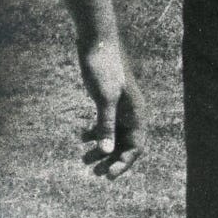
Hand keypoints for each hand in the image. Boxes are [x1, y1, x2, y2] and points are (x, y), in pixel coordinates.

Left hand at [76, 37, 143, 179]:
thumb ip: (105, 123)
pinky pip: (104, 124)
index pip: (136, 147)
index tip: (109, 175)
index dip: (124, 163)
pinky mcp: (107, 101)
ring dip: (101, 149)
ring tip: (85, 161)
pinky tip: (81, 138)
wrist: (96, 43)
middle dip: (111, 160)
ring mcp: (119, 108)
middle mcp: (131, 113)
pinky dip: (94, 133)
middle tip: (96, 173)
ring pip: (113, 136)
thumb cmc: (103, 68)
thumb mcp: (104, 97)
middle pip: (125, 145)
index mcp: (137, 113)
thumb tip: (106, 151)